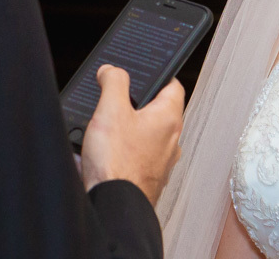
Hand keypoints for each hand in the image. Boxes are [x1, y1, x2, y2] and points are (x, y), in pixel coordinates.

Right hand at [79, 64, 184, 205]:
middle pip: (158, 110)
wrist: (114, 207)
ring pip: (147, 134)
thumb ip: (114, 82)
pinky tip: (106, 152)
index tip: (143, 71)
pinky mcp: (148, 177)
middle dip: (136, 103)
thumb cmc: (118, 164)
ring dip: (129, 128)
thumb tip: (112, 70)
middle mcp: (171, 140)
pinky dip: (125, 150)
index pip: (173, 85)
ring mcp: (161, 162)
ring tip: (106, 128)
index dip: (158, 74)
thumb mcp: (111, 110)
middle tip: (116, 99)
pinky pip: (138, 155)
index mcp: (169, 118)